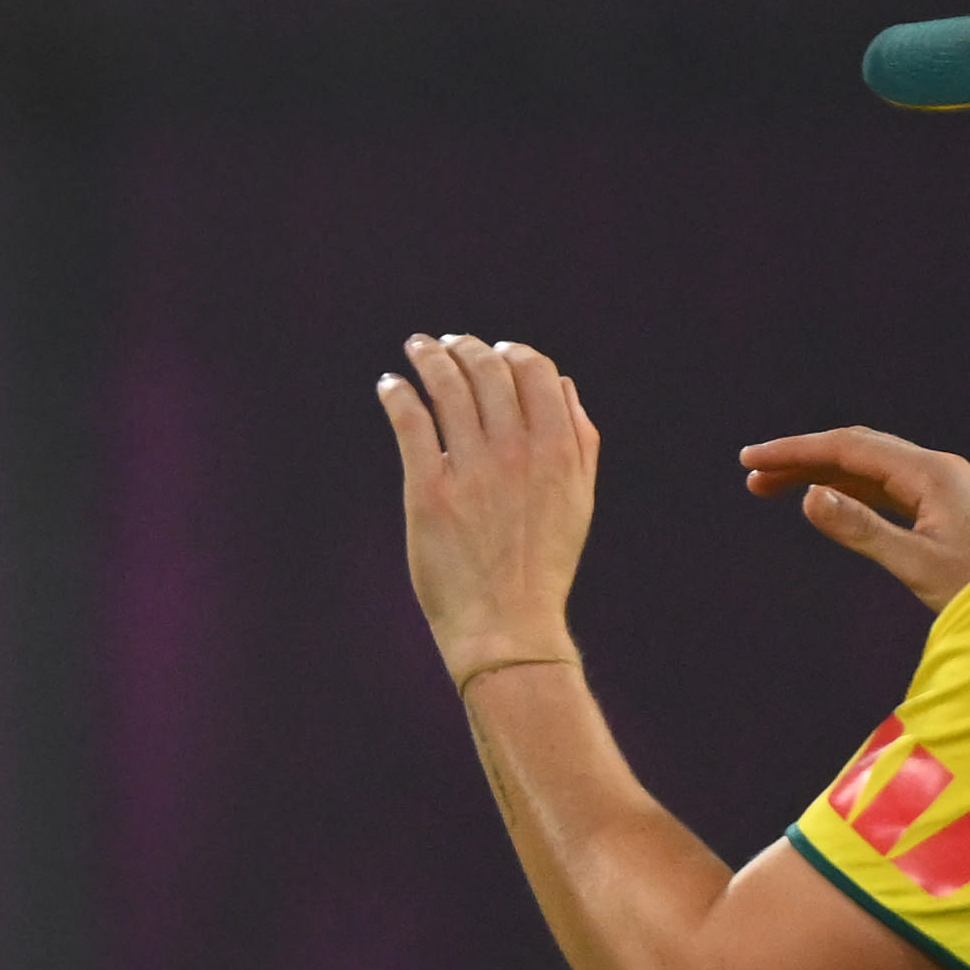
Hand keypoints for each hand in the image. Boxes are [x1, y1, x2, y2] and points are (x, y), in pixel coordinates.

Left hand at [378, 332, 598, 679]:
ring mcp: (473, 470)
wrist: (507, 625)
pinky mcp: (429, 492)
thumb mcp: (579, 498)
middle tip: (446, 344)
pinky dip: (398, 394)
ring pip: (447, 388)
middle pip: (488, 371)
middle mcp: (517, 451)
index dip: (510, 351)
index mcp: (559, 448)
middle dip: (465, 347)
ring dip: (429, 358)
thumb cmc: (541, 563)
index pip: (534, 370)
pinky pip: (411, 422)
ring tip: (416, 349)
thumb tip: (561, 385)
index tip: (492, 350)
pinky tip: (390, 385)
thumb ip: (578, 438)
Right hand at [739, 426, 969, 613]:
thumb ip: (861, 529)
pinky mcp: (942, 503)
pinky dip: (845, 488)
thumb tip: (810, 498)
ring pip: (867, 465)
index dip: (796, 451)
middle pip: (855, 448)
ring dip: (819, 472)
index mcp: (931, 473)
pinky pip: (883, 484)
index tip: (752, 458)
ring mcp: (940, 483)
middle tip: (751, 472)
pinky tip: (821, 497)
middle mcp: (936, 468)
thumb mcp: (915, 563)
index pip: (849, 449)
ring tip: (771, 487)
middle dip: (801, 457)